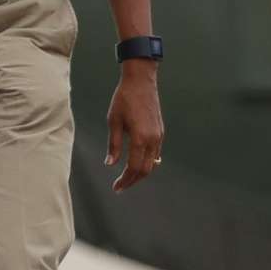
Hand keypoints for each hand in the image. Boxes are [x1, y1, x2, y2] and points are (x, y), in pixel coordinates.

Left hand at [104, 63, 163, 192]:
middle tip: (120, 186)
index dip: (125, 180)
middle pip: (146, 170)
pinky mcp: (160, 131)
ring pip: (152, 163)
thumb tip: (110, 164)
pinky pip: (155, 153)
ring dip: (140, 173)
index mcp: (140, 138)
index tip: (116, 187)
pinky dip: (147, 162)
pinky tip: (137, 162)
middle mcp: (152, 139)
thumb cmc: (124, 99)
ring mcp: (158, 135)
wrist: (141, 81)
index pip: (134, 168)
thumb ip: (114, 145)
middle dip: (133, 180)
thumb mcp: (113, 122)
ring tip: (127, 177)